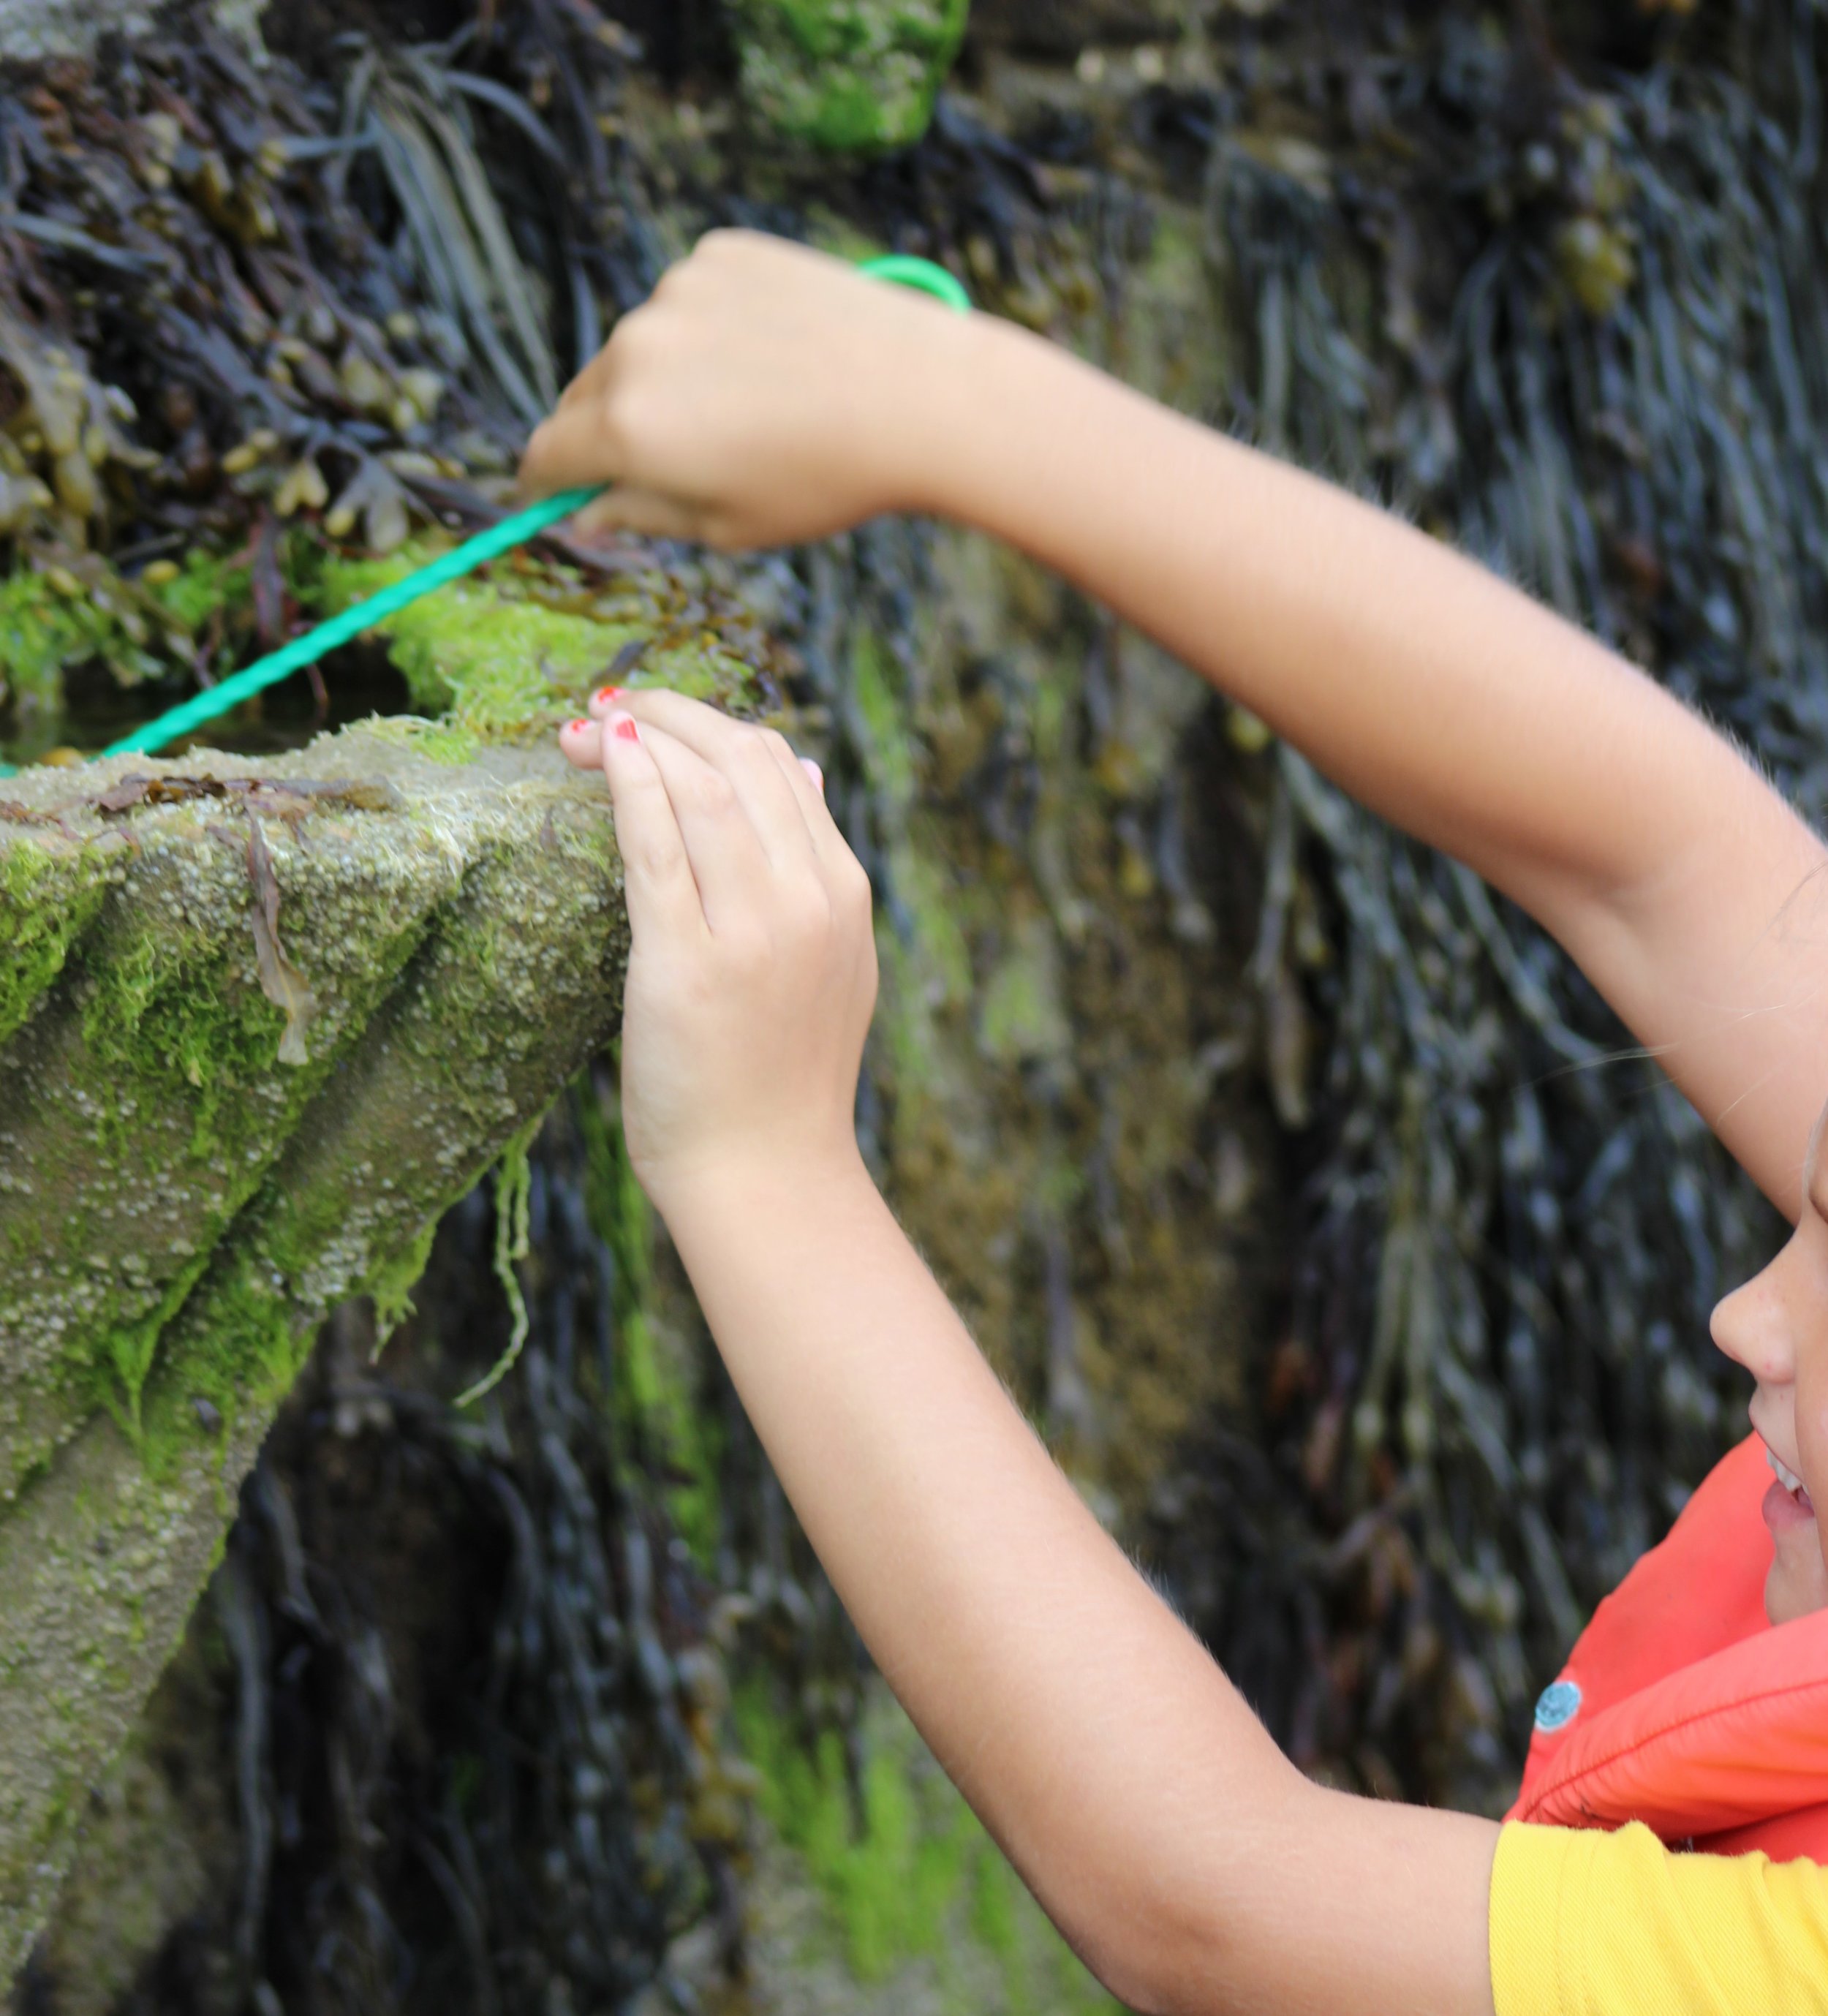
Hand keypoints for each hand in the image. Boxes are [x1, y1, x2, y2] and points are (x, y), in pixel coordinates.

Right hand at [518, 229, 973, 546]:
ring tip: (742, 407)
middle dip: (604, 433)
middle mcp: (636, 348)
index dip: (546, 485)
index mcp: (627, 428)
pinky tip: (769, 356)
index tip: (557, 496)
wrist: (921, 395)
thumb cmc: (826, 478)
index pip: (546, 455)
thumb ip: (642, 517)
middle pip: (584, 397)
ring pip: (639, 346)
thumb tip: (586, 515)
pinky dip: (706, 329)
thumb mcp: (729, 525)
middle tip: (666, 462)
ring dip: (661, 377)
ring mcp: (676, 291)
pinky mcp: (720, 253)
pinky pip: (688, 301)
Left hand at [559, 691, 876, 1210]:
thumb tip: (801, 770)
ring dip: (636, 739)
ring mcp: (753, 931)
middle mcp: (808, 900)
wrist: (767, 1175)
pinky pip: (655, 848)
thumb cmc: (779, 1077)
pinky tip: (603, 759)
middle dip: (668, 715)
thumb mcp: (829, 961)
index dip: (708, 726)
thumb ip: (812, 871)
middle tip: (608, 707)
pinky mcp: (688, 965)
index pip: (779, 767)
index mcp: (843, 892)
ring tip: (584, 729)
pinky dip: (629, 787)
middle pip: (739, 761)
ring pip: (699, 790)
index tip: (650, 720)